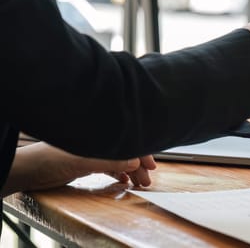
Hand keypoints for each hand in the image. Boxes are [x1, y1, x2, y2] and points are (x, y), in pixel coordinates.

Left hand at [1, 142, 156, 195]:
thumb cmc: (53, 157)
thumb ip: (112, 161)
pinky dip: (119, 173)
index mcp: (101, 132)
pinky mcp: (87, 162)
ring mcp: (94, 150)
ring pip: (119, 159)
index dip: (142, 151)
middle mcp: (100, 139)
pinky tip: (124, 180)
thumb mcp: (85, 160)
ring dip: (131, 171)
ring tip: (139, 183)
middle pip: (126, 150)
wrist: (30, 169)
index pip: (128, 139)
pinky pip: (110, 166)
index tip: (152, 166)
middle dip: (139, 164)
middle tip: (147, 180)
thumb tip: (136, 163)